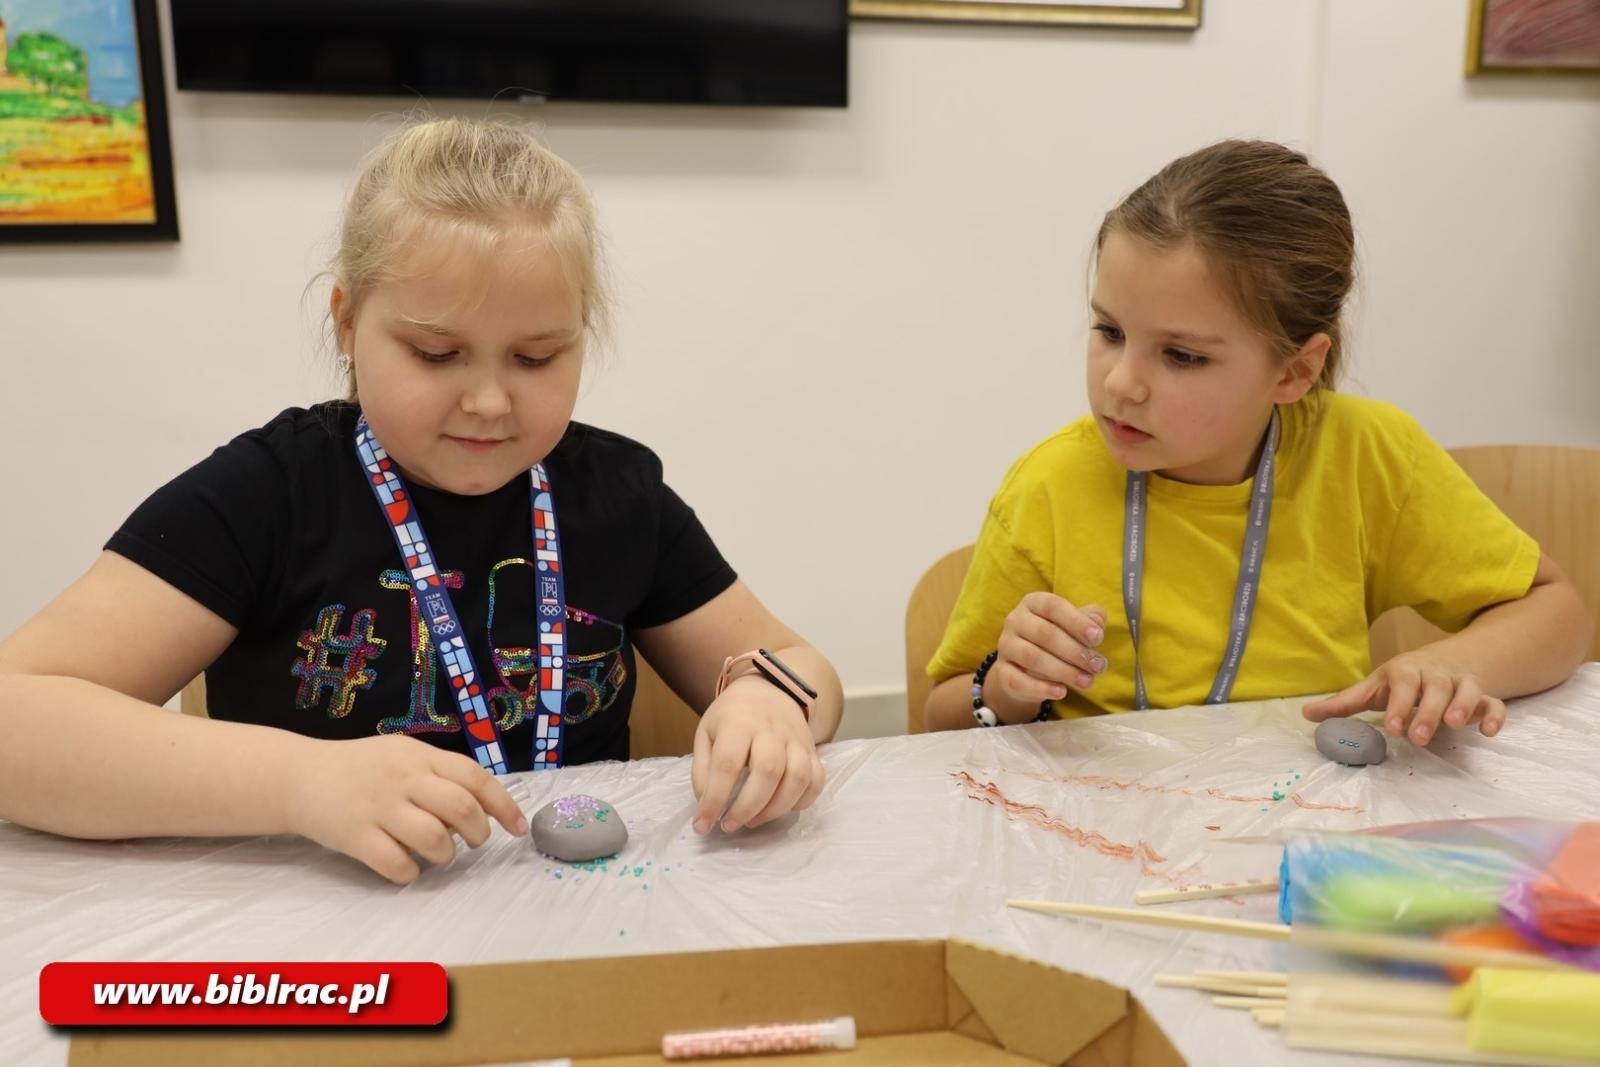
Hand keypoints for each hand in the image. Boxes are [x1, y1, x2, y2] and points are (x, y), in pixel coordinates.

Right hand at [284, 735, 526, 884]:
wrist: (297, 776)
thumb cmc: (360, 768)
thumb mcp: (403, 754)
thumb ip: (439, 774)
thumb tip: (485, 806)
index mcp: (419, 756)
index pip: (475, 778)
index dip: (504, 806)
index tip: (517, 829)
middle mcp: (402, 778)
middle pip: (461, 808)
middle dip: (478, 833)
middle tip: (473, 842)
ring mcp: (378, 807)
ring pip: (434, 838)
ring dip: (446, 855)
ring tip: (438, 854)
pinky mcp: (354, 836)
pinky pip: (396, 864)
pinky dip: (410, 873)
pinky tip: (406, 867)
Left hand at [690, 675, 823, 834]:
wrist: (767, 691)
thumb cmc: (732, 717)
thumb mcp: (706, 734)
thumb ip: (703, 770)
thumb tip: (707, 805)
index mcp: (739, 723)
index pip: (727, 763)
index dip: (715, 798)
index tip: (702, 825)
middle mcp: (772, 730)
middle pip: (768, 770)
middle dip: (748, 807)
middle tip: (729, 825)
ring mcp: (797, 740)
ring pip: (797, 777)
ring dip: (775, 809)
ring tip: (753, 821)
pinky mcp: (813, 751)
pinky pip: (816, 781)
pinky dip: (802, 802)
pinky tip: (781, 809)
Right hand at [990, 593, 1108, 714]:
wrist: (1027, 668)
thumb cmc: (1058, 639)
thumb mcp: (1074, 625)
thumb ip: (1089, 620)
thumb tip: (1097, 623)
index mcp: (1034, 602)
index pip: (1054, 606)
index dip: (1076, 622)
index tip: (1098, 638)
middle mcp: (1015, 620)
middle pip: (1044, 634)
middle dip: (1075, 651)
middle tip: (1098, 667)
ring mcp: (1005, 646)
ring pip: (1032, 657)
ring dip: (1063, 671)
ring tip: (1086, 681)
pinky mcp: (1002, 671)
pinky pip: (1018, 680)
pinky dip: (1040, 688)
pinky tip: (1061, 692)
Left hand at [1303, 650, 1506, 744]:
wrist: (1443, 661)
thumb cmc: (1400, 682)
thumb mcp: (1373, 688)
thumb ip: (1344, 703)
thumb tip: (1305, 714)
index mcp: (1405, 671)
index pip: (1403, 684)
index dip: (1398, 705)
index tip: (1392, 728)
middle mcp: (1435, 675)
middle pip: (1435, 688)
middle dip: (1427, 712)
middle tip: (1417, 737)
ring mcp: (1461, 684)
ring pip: (1466, 690)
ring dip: (1463, 706)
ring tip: (1455, 726)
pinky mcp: (1483, 697)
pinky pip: (1494, 703)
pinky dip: (1495, 714)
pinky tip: (1489, 732)